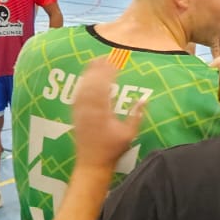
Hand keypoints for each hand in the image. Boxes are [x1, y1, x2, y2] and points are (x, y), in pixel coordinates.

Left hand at [70, 57, 144, 173]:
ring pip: (83, 88)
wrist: (92, 163)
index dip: (109, 73)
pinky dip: (82, 84)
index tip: (115, 62)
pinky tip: (86, 78)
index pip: (104, 87)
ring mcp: (80, 111)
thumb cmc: (113, 149)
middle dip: (98, 69)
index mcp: (102, 112)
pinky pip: (77, 95)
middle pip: (92, 84)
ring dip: (89, 74)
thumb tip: (144, 99)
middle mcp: (88, 109)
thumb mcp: (129, 134)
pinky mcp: (75, 115)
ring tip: (96, 62)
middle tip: (106, 57)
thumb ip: (136, 116)